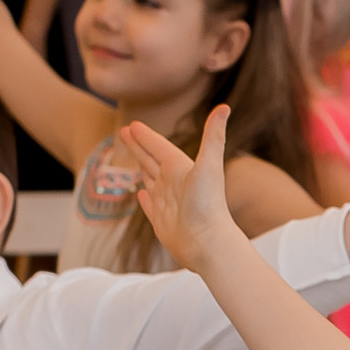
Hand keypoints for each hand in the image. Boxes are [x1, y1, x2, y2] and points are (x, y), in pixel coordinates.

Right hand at [122, 107, 238, 275]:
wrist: (208, 242)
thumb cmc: (209, 204)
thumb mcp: (209, 165)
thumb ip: (214, 136)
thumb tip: (225, 107)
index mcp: (181, 168)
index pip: (159, 146)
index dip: (145, 136)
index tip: (133, 125)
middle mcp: (174, 184)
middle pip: (152, 159)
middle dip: (138, 146)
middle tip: (124, 132)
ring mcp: (167, 203)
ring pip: (150, 179)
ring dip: (141, 167)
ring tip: (132, 156)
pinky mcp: (162, 222)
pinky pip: (150, 207)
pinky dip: (144, 199)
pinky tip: (140, 194)